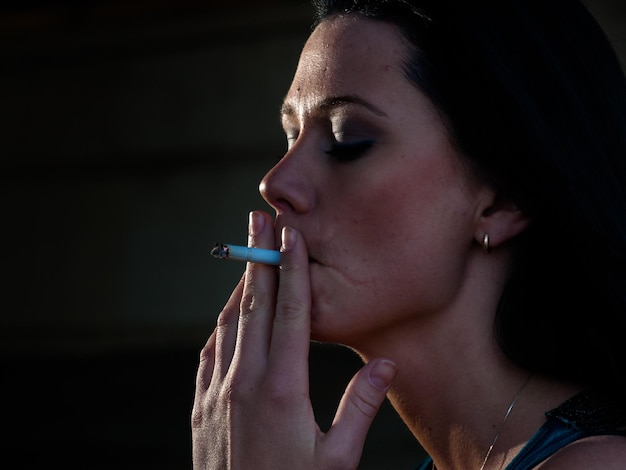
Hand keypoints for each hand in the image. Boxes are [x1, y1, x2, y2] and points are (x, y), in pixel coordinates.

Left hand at [192, 210, 397, 469]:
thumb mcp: (337, 461)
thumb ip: (360, 407)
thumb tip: (387, 364)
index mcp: (283, 389)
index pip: (290, 313)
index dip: (292, 270)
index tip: (291, 234)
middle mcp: (245, 382)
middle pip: (253, 305)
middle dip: (259, 257)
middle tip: (258, 219)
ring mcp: (217, 394)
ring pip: (228, 324)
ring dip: (240, 288)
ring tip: (249, 258)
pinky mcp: (202, 409)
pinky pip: (209, 354)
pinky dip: (222, 327)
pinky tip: (228, 319)